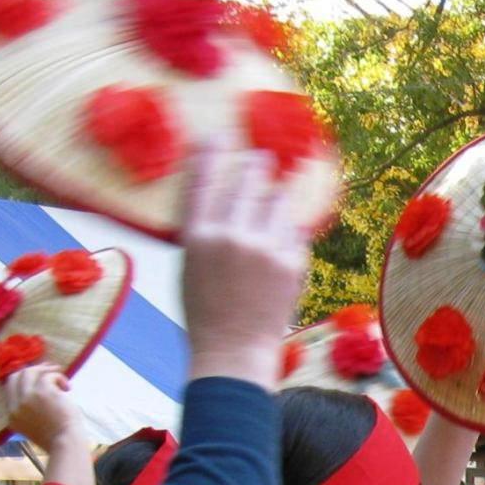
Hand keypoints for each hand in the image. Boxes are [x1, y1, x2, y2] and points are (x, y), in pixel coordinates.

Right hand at [0, 366, 76, 446]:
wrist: (65, 444)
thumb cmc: (57, 439)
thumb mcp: (35, 427)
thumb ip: (30, 410)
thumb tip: (39, 387)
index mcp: (12, 416)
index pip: (10, 389)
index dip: (22, 379)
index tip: (36, 377)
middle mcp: (16, 405)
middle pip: (16, 377)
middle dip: (31, 371)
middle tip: (47, 370)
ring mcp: (28, 397)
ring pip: (30, 372)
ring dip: (45, 370)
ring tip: (58, 373)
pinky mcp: (43, 391)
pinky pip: (48, 375)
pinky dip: (58, 377)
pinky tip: (67, 387)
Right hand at [181, 147, 312, 387]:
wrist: (234, 351)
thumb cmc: (206, 310)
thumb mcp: (189, 266)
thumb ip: (203, 230)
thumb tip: (220, 195)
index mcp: (198, 237)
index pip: (204, 181)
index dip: (212, 153)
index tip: (219, 133)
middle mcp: (231, 237)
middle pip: (247, 180)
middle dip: (256, 165)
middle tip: (260, 158)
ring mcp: (264, 249)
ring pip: (278, 200)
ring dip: (276, 194)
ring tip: (274, 196)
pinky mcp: (292, 262)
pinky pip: (295, 230)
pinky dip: (290, 230)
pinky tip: (283, 237)